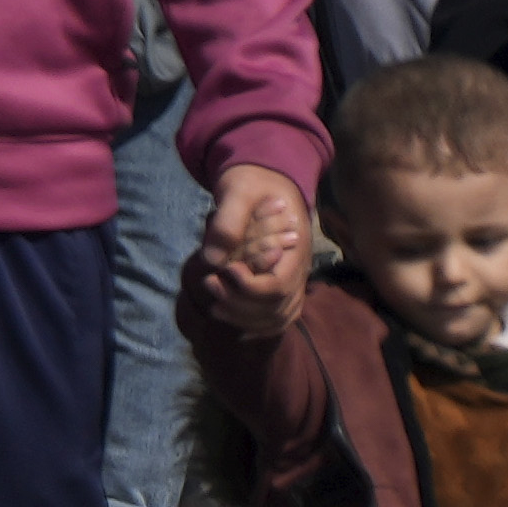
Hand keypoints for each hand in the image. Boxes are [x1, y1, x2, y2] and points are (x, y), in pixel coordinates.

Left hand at [201, 160, 317, 321]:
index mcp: (294, 247)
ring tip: (214, 306)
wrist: (266, 181)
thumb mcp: (239, 191)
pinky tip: (230, 317)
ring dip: (244, 318)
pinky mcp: (280, 287)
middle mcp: (298, 269)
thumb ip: (228, 222)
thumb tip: (212, 260)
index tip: (225, 271)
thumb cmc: (252, 184)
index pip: (279, 285)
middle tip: (209, 286)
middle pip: (276, 307)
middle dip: (240, 304)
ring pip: (277, 318)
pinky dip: (254, 325)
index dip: (250, 287)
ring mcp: (292, 280)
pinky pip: (276, 318)